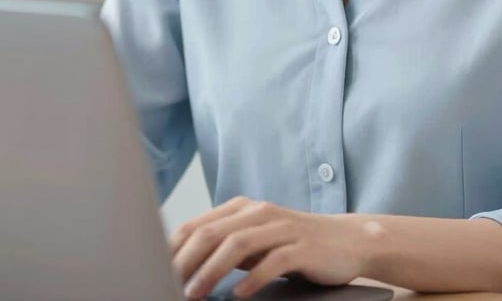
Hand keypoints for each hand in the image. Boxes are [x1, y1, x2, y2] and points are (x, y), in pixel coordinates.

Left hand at [169, 196, 365, 298]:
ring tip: (195, 294)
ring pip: (237, 244)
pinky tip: (239, 294)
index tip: (154, 271)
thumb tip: (182, 270)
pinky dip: (252, 278)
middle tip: (168, 286)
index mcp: (242, 208)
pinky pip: (273, 261)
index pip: (197, 224)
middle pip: (212, 233)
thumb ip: (224, 248)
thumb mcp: (254, 243)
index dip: (173, 249)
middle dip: (186, 262)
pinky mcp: (302, 246)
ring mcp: (281, 227)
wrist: (347, 241)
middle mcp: (259, 212)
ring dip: (212, 271)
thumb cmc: (293, 245)